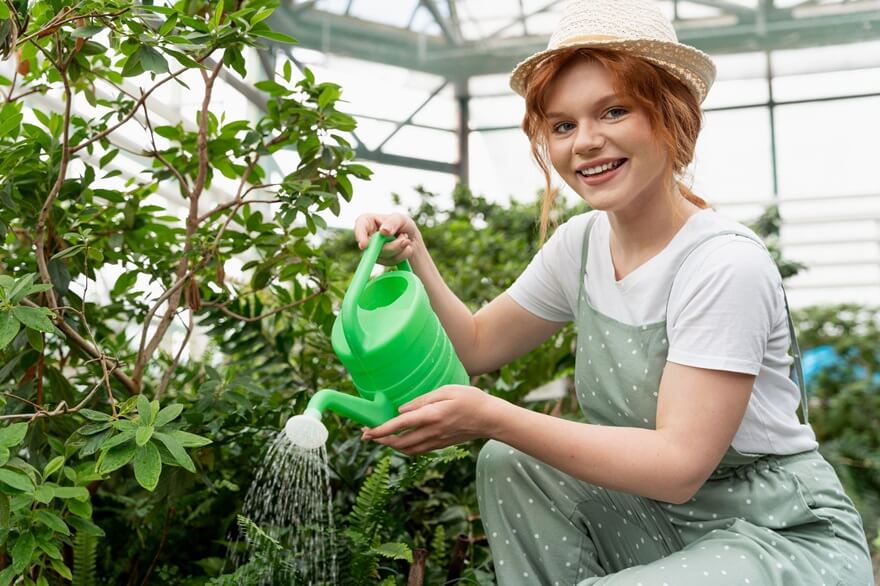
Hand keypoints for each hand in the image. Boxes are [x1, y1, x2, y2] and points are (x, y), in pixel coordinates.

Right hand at [353, 212, 421, 265]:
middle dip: (391, 246)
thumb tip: (383, 231)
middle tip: (405, 240)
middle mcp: (368, 237)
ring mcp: (373, 250)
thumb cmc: (403, 225)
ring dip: (400, 249)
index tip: (364, 245)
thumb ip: (392, 222)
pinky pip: (390, 262)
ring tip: (406, 240)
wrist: (413, 239)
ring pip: (384, 255)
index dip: (360, 235)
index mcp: (368, 222)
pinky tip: (405, 249)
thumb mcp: (401, 219)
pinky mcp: (381, 260)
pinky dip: (402, 256)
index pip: (360, 226)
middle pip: (372, 246)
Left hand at [361, 385, 502, 454]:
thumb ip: (422, 400)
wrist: (490, 419)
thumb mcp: (446, 391)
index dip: (381, 430)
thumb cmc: (471, 399)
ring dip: (391, 445)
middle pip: (399, 442)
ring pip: (407, 449)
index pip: (400, 425)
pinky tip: (400, 440)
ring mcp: (436, 441)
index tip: (367, 431)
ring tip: (380, 437)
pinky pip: (417, 450)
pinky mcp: (441, 444)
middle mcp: (431, 432)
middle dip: (380, 440)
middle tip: (367, 434)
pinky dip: (404, 447)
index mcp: (431, 416)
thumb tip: (401, 410)